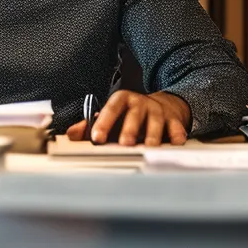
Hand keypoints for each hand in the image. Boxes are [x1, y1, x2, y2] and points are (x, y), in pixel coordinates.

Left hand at [64, 90, 190, 146]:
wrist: (163, 105)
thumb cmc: (131, 114)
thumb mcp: (111, 114)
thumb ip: (91, 124)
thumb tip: (71, 134)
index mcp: (123, 100)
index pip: (112, 108)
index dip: (104, 122)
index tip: (96, 138)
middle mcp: (141, 104)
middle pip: (135, 115)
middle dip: (130, 129)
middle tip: (125, 143)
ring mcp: (159, 112)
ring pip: (157, 123)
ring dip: (152, 136)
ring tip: (148, 148)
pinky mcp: (175, 121)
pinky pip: (177, 129)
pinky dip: (176, 136)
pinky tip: (174, 144)